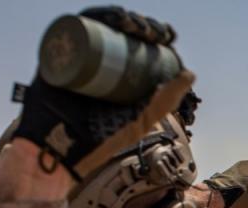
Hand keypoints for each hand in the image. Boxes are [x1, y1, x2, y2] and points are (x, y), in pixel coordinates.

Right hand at [12, 9, 192, 181]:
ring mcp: (77, 56)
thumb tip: (191, 73)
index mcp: (118, 74)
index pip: (136, 45)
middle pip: (119, 32)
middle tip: (151, 32)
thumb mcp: (142, 119)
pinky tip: (111, 19)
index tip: (166, 36)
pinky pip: (72, 28)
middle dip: (139, 25)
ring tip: (135, 26)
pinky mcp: (57, 54)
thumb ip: (166, 101)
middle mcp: (97, 62)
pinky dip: (93, 16)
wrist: (64, 150)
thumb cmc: (103, 140)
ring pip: (100, 26)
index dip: (152, 34)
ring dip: (120, 17)